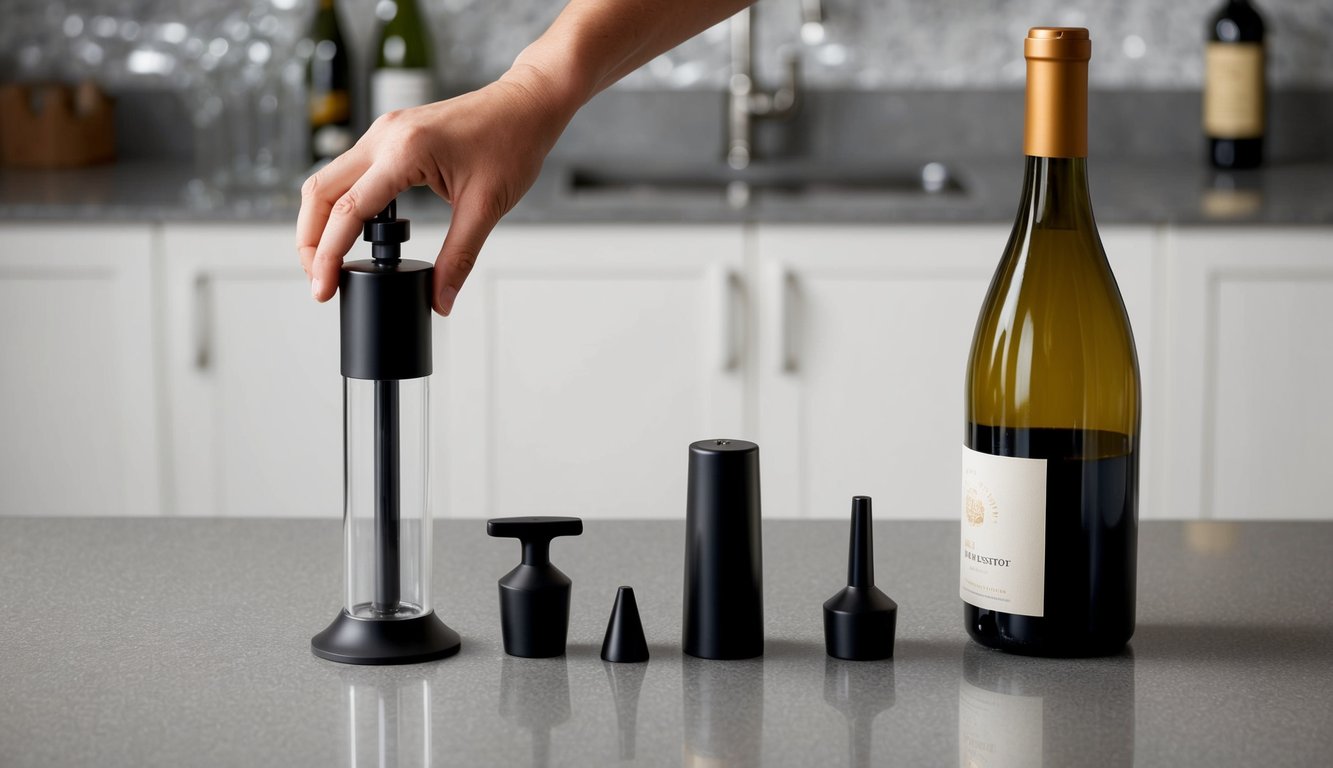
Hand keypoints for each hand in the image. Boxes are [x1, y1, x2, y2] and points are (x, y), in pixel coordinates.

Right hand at [297, 66, 570, 314]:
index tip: (323, 289)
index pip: (349, 211)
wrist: (526, 104)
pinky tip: (352, 232)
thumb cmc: (512, 142)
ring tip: (329, 263)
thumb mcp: (486, 207)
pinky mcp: (389, 135)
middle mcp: (384, 136)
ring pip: (328, 180)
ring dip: (320, 223)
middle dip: (310, 241)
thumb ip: (459, 257)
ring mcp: (383, 132)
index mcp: (405, 151)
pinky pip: (350, 172)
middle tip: (320, 281)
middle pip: (320, 193)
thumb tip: (440, 300)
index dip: (329, 256)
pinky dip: (341, 204)